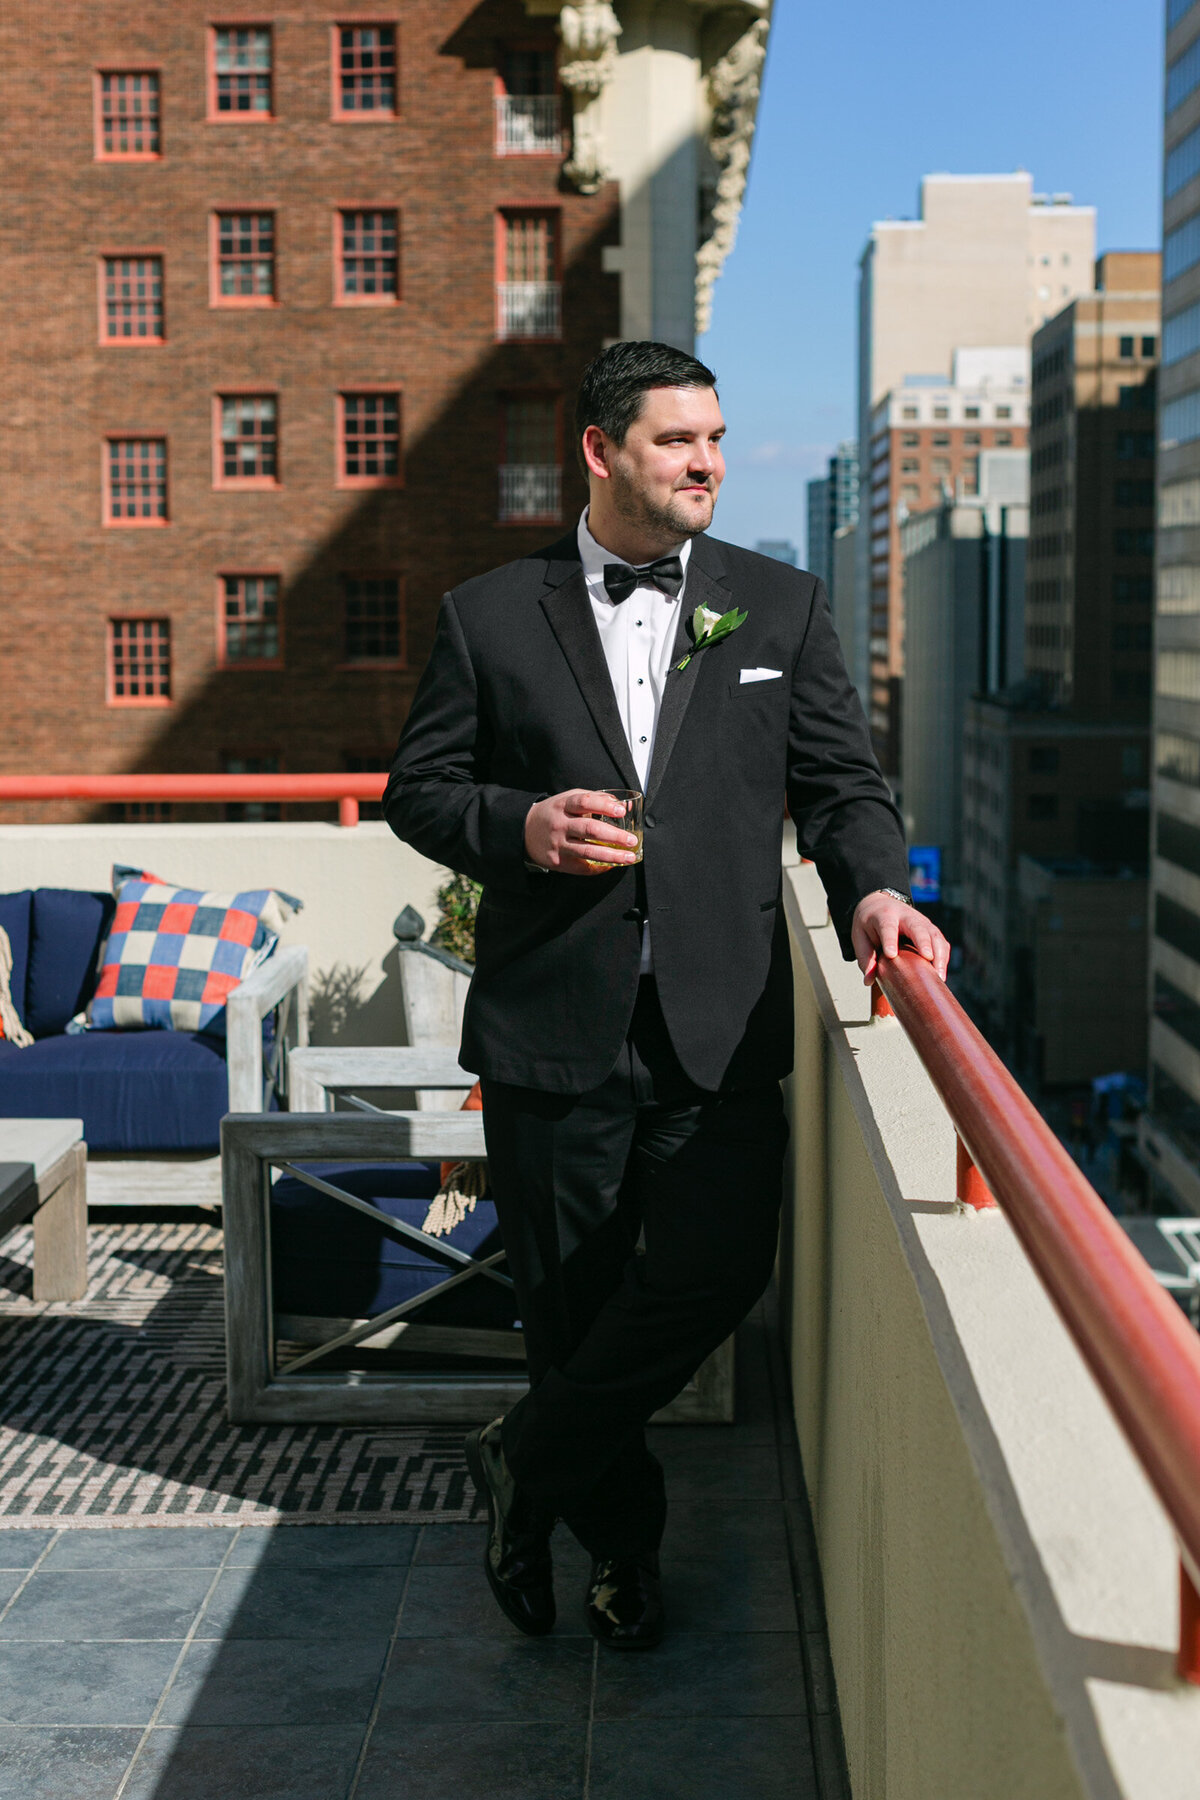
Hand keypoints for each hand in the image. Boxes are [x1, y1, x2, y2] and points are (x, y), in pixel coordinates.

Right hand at [525, 789, 639, 875]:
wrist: (524, 831)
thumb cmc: (554, 813)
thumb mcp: (567, 800)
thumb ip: (592, 799)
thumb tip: (621, 805)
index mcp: (563, 805)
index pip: (585, 802)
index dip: (604, 806)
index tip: (622, 811)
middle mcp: (560, 824)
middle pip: (589, 829)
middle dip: (614, 835)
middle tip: (632, 840)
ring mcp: (557, 844)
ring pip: (587, 851)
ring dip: (611, 855)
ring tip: (629, 857)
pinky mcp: (556, 861)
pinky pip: (581, 867)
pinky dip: (598, 867)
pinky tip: (611, 865)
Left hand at [851, 891, 949, 985]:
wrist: (880, 904)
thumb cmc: (869, 925)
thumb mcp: (860, 938)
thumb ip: (865, 958)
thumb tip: (869, 981)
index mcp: (884, 916)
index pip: (887, 927)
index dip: (890, 940)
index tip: (891, 955)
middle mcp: (906, 916)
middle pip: (918, 927)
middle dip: (923, 942)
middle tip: (928, 958)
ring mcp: (922, 921)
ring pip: (935, 935)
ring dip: (939, 955)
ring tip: (938, 976)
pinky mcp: (931, 930)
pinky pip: (941, 943)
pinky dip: (943, 958)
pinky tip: (940, 975)